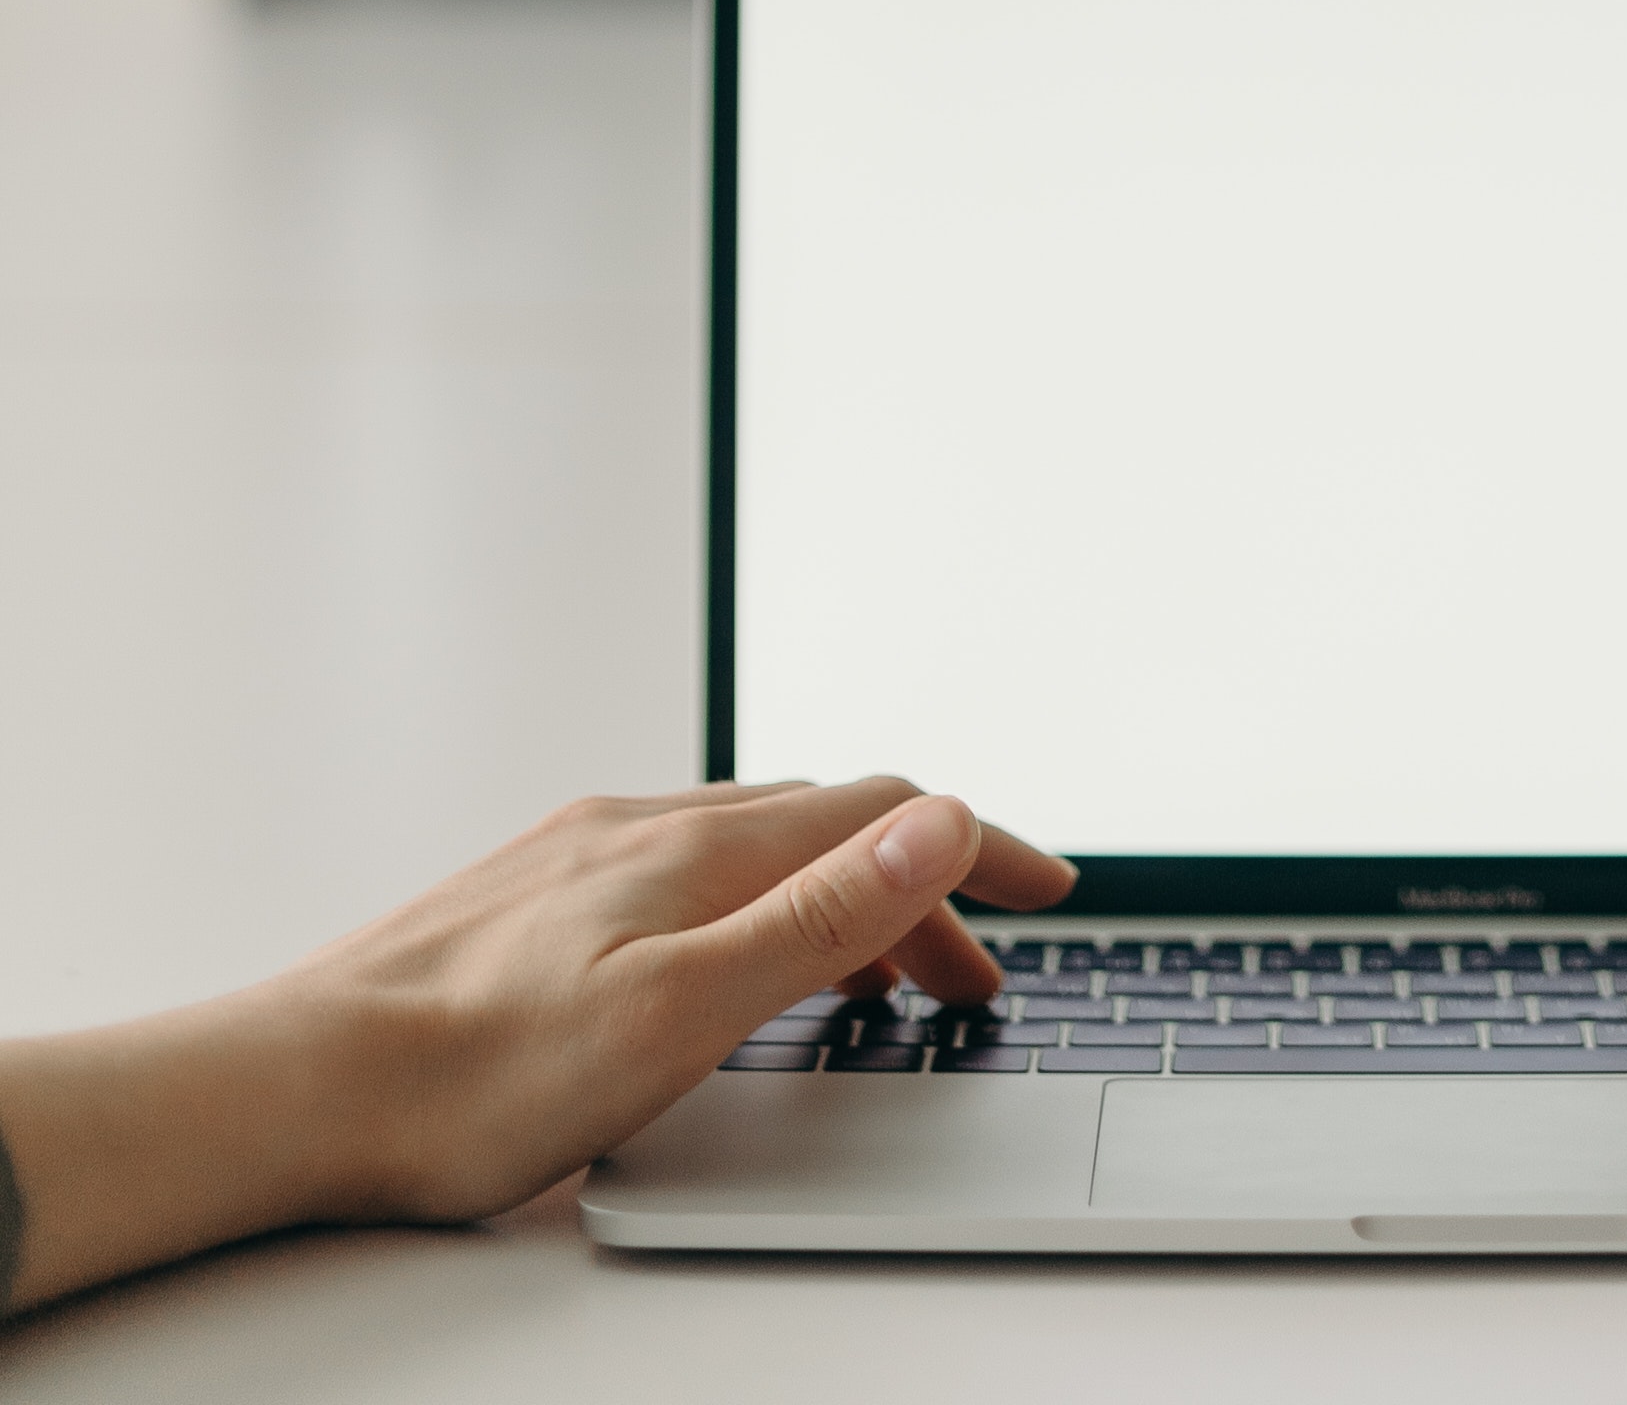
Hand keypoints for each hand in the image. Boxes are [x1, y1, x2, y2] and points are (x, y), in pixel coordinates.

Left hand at [0, 777, 1074, 1315]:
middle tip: (976, 976)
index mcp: (700, 849)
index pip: (884, 815)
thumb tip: (939, 818)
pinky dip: (757, 903)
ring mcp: (586, 853)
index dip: (980, 849)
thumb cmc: (475, 1079)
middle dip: (924, 889)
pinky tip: (729, 959)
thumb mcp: (682, 1011)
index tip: (1052, 890)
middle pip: (829, 828)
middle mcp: (648, 826)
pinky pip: (686, 869)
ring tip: (871, 980)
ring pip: (754, 848)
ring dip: (840, 899)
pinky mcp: (537, 891)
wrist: (300, 1086)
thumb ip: (818, 916)